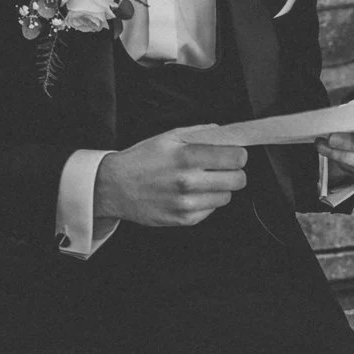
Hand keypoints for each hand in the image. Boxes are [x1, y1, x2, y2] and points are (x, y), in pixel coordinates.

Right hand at [96, 125, 247, 226]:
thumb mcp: (168, 138)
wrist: (114, 187)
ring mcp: (187, 203)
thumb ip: (200, 133)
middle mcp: (189, 181)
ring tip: (202, 181)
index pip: (236, 158)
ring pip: (227, 197)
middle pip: (238, 180)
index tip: (234, 155)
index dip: (238, 155)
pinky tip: (191, 194)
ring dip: (220, 188)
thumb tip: (225, 133)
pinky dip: (206, 202)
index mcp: (187, 156)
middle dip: (234, 172)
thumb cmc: (141, 160)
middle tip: (222, 169)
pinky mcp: (184, 219)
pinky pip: (211, 210)